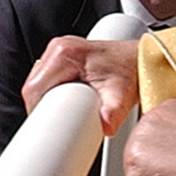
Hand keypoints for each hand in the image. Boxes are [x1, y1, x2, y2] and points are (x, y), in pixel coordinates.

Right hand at [22, 36, 139, 133]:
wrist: (142, 58)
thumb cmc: (131, 71)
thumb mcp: (121, 95)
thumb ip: (113, 113)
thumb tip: (105, 127)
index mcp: (66, 53)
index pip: (34, 88)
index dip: (35, 111)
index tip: (44, 127)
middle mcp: (59, 48)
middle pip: (32, 85)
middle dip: (39, 108)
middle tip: (53, 126)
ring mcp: (59, 50)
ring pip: (36, 82)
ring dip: (42, 101)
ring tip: (56, 117)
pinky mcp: (62, 56)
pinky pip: (44, 77)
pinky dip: (47, 92)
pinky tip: (58, 104)